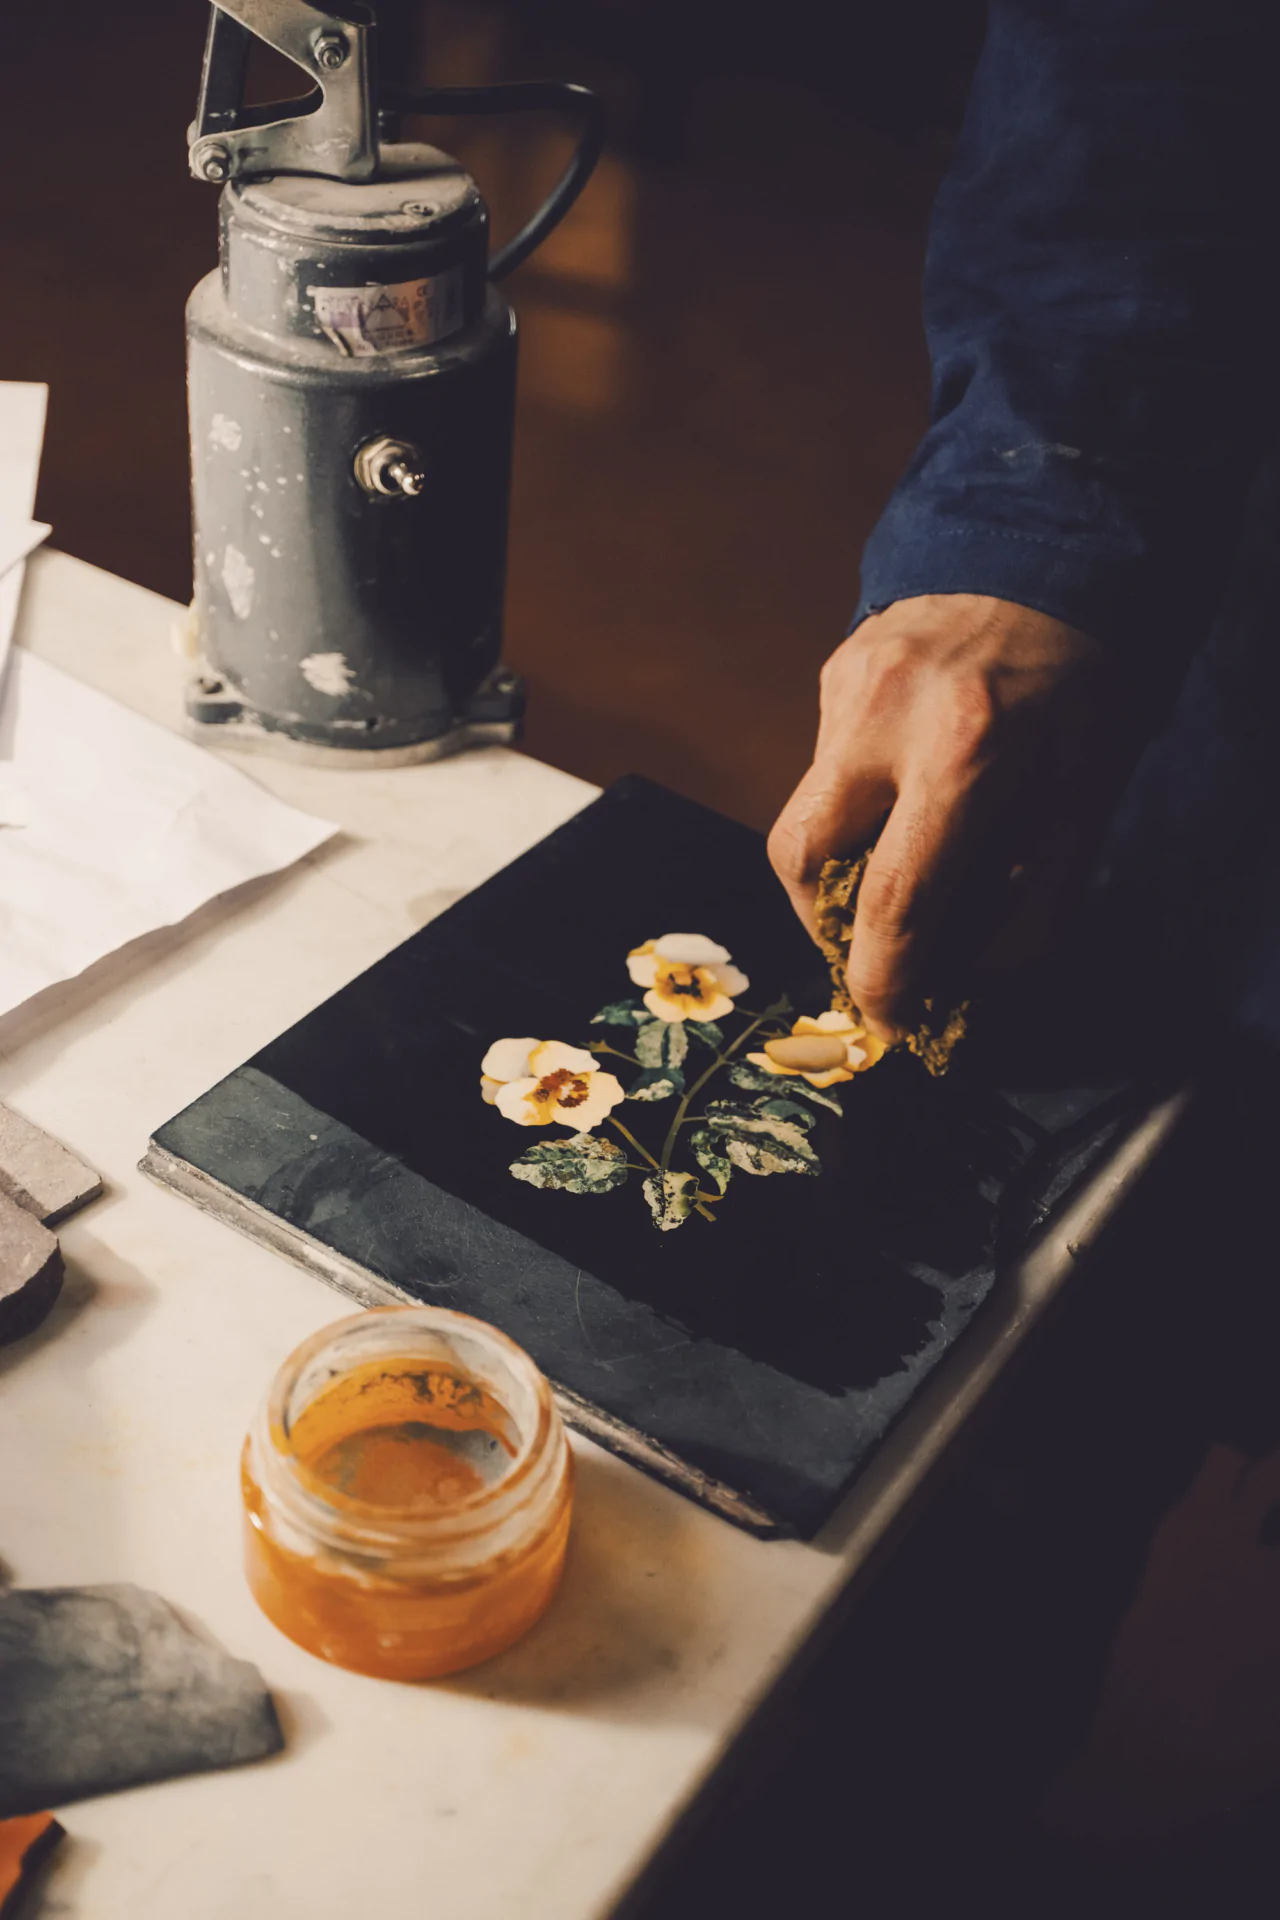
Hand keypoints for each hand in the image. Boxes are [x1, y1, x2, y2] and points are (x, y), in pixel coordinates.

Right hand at [768, 594, 1124, 1038]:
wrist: (1050, 539)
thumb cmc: (1086, 674)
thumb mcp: (1090, 788)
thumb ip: (1037, 894)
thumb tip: (975, 976)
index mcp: (965, 750)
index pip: (892, 899)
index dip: (882, 980)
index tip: (889, 1022)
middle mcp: (884, 716)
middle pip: (800, 861)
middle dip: (823, 928)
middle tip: (867, 952)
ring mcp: (846, 687)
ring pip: (803, 815)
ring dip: (835, 870)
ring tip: (891, 877)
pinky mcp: (833, 671)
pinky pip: (826, 766)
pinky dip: (858, 803)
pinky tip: (904, 788)